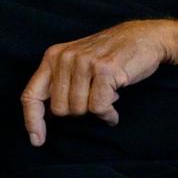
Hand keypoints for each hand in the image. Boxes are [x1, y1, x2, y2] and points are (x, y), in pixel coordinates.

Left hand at [21, 19, 176, 145]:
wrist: (146, 36)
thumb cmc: (113, 55)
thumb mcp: (78, 62)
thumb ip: (61, 83)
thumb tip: (47, 117)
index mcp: (54, 56)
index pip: (31, 95)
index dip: (32, 121)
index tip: (37, 140)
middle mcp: (65, 57)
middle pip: (60, 109)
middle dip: (79, 110)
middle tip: (95, 96)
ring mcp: (84, 62)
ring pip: (79, 109)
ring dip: (97, 109)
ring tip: (108, 94)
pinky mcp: (104, 70)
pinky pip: (98, 107)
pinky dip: (108, 113)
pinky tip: (116, 103)